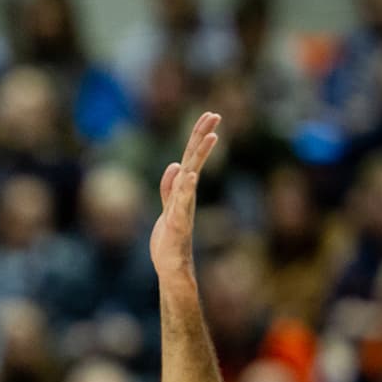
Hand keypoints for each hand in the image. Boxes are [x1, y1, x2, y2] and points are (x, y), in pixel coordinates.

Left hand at [150, 111, 219, 283]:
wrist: (171, 267)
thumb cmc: (170, 240)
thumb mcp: (167, 208)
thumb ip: (170, 188)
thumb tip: (174, 165)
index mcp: (182, 190)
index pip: (190, 158)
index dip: (197, 137)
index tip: (209, 116)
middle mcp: (185, 195)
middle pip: (193, 161)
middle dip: (201, 138)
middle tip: (214, 114)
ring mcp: (182, 208)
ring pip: (190, 176)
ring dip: (200, 156)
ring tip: (212, 136)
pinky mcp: (177, 223)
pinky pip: (181, 202)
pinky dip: (184, 188)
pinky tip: (188, 175)